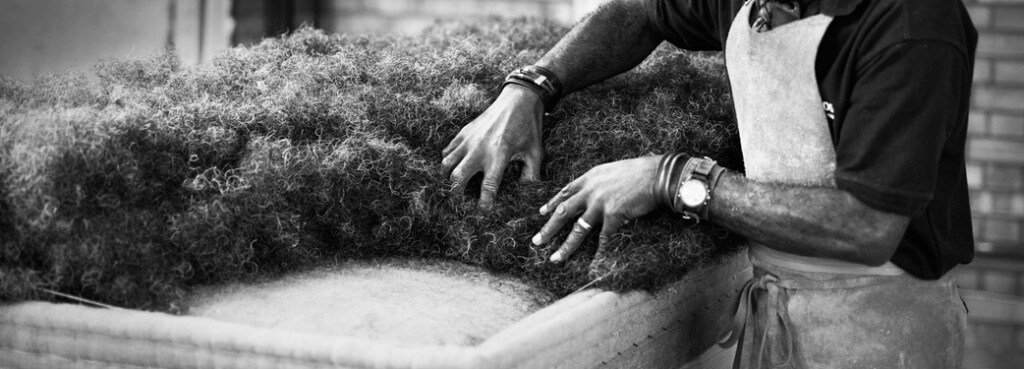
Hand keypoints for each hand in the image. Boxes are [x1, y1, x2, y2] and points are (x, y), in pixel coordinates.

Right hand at [441, 85, 544, 211]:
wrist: (519, 99)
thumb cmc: (529, 128)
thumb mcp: (535, 153)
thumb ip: (531, 176)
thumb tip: (526, 195)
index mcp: (500, 155)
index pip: (488, 186)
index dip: (484, 203)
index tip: (483, 213)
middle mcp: (480, 148)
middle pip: (457, 177)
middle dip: (456, 194)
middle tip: (461, 203)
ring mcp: (469, 139)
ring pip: (446, 163)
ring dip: (448, 178)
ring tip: (454, 186)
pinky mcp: (464, 132)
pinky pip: (447, 150)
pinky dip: (448, 161)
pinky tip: (455, 167)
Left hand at [532, 155, 662, 262]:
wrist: (658, 174)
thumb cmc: (639, 172)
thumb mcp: (612, 170)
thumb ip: (600, 181)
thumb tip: (594, 191)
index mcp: (590, 177)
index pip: (565, 192)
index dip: (552, 203)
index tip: (541, 213)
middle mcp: (591, 190)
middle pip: (564, 212)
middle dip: (548, 228)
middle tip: (537, 241)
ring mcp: (600, 203)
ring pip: (577, 229)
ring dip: (565, 246)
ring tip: (555, 258)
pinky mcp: (613, 214)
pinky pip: (603, 238)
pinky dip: (599, 252)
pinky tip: (593, 263)